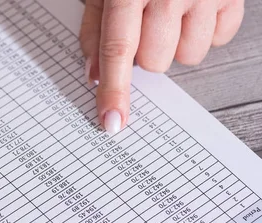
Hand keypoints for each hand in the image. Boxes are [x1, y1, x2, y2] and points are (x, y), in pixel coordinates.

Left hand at [80, 0, 243, 133]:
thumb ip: (95, 29)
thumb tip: (93, 75)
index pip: (117, 49)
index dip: (114, 90)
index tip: (112, 122)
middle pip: (154, 62)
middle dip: (145, 52)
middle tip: (146, 24)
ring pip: (189, 56)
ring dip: (176, 45)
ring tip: (172, 14)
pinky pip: (220, 40)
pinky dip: (205, 32)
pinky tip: (195, 10)